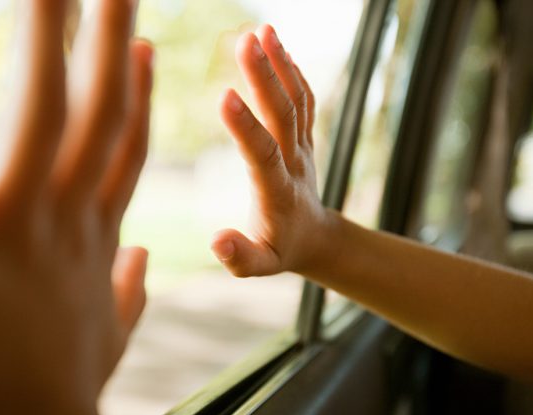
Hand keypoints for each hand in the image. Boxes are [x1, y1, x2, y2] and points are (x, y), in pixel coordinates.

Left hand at [0, 0, 152, 414]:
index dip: (134, 94)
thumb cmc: (58, 413)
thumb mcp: (104, 344)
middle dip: (108, 39)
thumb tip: (144, 254)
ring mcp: (11, 236)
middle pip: (95, 114)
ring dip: (44, 39)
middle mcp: (62, 226)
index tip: (138, 44)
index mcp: (92, 245)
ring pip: (36, 117)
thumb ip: (129, 293)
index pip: (121, 150)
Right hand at [211, 25, 328, 276]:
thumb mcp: (259, 266)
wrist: (316, 238)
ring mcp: (303, 146)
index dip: (245, 127)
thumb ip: (239, 256)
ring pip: (296, 100)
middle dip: (264, 77)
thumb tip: (216, 241)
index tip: (224, 95)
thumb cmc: (280, 251)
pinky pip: (304, 100)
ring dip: (280, 64)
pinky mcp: (304, 136)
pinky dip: (292, 71)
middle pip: (283, 115)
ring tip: (262, 30)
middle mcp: (294, 162)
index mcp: (277, 192)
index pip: (262, 154)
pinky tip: (276, 45)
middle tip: (245, 41)